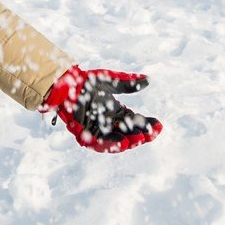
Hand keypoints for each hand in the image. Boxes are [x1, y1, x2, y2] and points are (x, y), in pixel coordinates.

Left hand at [42, 66, 161, 152]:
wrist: (65, 82)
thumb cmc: (86, 81)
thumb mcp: (111, 81)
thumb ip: (128, 83)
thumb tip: (148, 80)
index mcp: (116, 112)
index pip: (135, 122)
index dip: (147, 125)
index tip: (159, 125)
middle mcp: (108, 123)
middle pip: (128, 133)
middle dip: (141, 135)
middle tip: (152, 133)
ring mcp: (96, 129)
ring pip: (115, 141)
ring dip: (129, 141)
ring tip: (140, 139)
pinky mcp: (84, 133)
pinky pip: (97, 143)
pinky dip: (109, 144)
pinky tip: (122, 143)